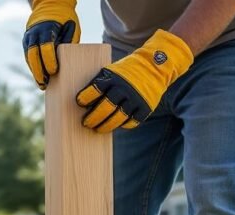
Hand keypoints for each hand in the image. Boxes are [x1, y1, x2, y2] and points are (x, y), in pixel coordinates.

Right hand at [23, 0, 79, 89]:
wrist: (49, 7)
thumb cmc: (64, 19)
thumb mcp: (71, 27)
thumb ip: (68, 41)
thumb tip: (66, 61)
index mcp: (46, 28)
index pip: (46, 47)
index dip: (49, 61)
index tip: (54, 72)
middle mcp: (34, 33)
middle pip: (33, 55)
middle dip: (38, 71)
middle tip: (44, 84)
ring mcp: (28, 38)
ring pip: (29, 58)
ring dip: (35, 72)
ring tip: (41, 84)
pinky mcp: (26, 43)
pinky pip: (28, 57)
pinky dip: (33, 67)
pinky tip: (39, 77)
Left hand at [75, 29, 192, 132]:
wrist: (154, 66)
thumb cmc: (125, 72)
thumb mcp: (111, 71)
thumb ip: (99, 83)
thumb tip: (80, 102)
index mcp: (113, 78)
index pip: (95, 90)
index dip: (85, 98)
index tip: (80, 103)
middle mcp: (125, 88)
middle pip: (105, 107)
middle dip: (93, 118)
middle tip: (86, 123)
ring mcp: (136, 99)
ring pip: (118, 118)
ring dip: (105, 126)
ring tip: (98, 129)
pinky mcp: (146, 108)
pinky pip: (131, 122)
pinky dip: (123, 125)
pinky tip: (117, 124)